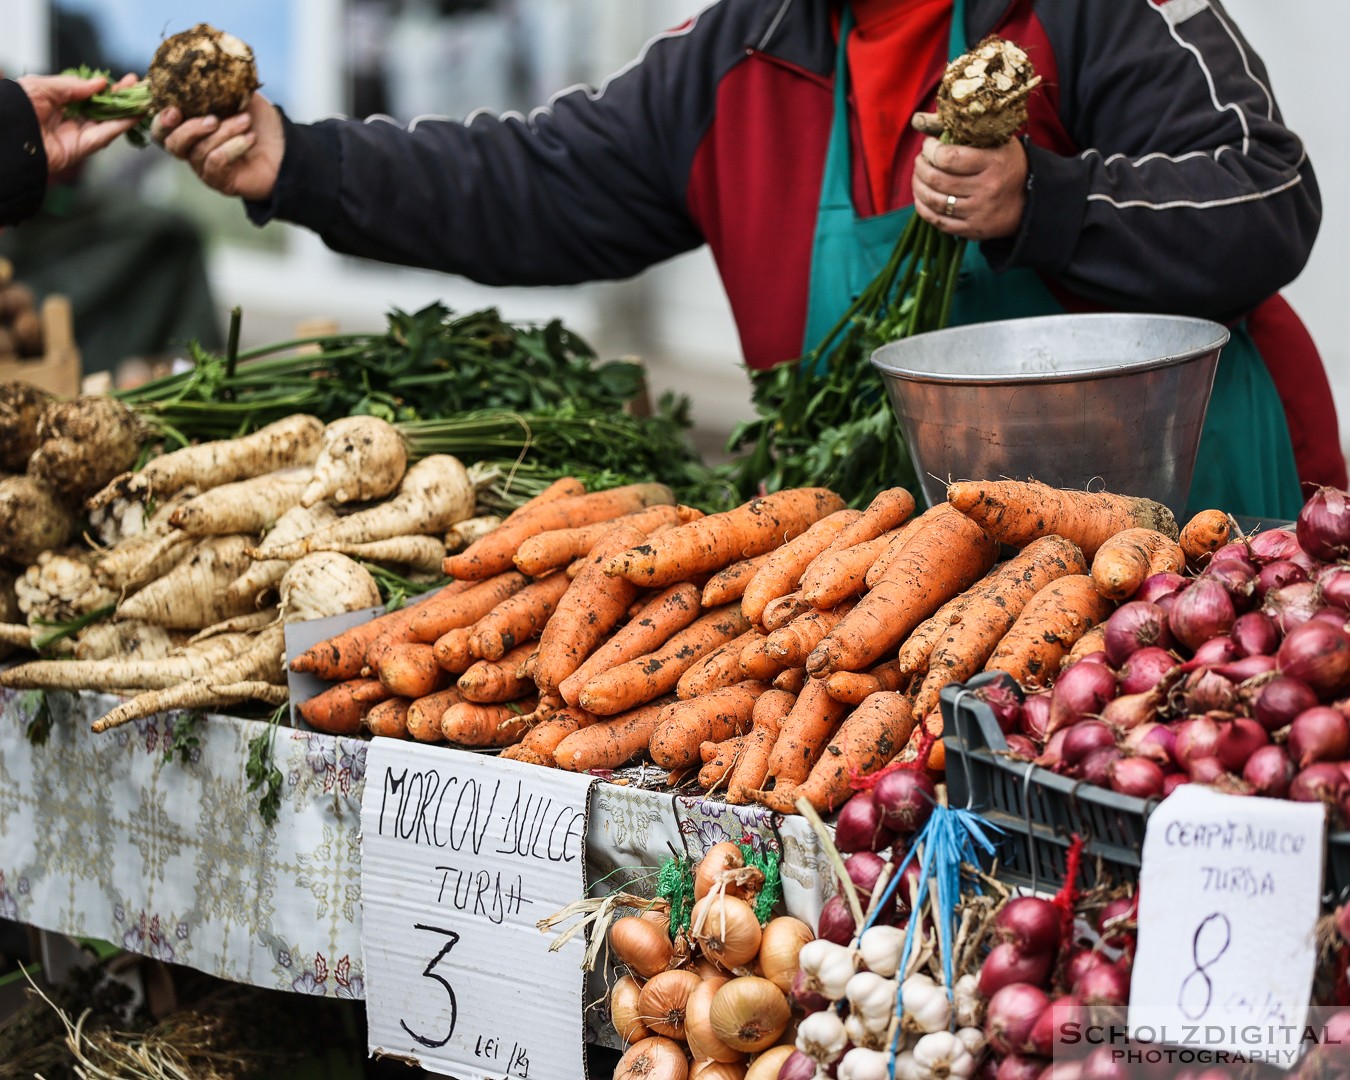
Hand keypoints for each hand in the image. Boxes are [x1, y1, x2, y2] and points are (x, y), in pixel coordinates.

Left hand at [16, 72, 138, 172]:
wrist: (12, 135)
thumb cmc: (19, 107)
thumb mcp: (43, 86)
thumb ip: (72, 86)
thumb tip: (101, 84)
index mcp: (56, 102)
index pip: (84, 94)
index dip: (102, 87)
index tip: (118, 79)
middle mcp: (69, 119)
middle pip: (101, 107)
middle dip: (120, 96)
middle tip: (137, 84)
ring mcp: (78, 134)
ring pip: (108, 120)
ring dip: (127, 109)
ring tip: (143, 96)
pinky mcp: (85, 147)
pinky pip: (107, 133)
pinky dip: (123, 124)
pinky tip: (137, 114)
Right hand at [156, 92, 282, 201]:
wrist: (287, 149)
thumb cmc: (260, 122)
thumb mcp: (240, 95)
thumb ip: (220, 83)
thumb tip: (208, 62)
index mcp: (187, 124)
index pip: (160, 125)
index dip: (160, 117)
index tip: (173, 108)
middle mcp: (190, 147)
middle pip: (169, 142)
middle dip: (187, 129)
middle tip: (211, 119)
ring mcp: (203, 166)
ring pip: (198, 150)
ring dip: (224, 133)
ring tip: (245, 121)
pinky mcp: (219, 180)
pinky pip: (215, 162)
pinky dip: (232, 148)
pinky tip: (249, 139)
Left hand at [911, 133, 1027, 240]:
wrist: (1029, 200)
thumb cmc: (1006, 163)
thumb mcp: (995, 140)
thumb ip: (961, 129)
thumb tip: (920, 121)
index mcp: (993, 162)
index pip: (949, 157)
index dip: (930, 150)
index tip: (928, 145)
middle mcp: (987, 189)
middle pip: (938, 180)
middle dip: (921, 167)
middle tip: (920, 160)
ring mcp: (979, 212)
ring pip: (934, 201)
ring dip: (918, 187)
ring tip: (918, 177)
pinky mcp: (972, 230)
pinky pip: (938, 221)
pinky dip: (923, 208)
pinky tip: (921, 197)